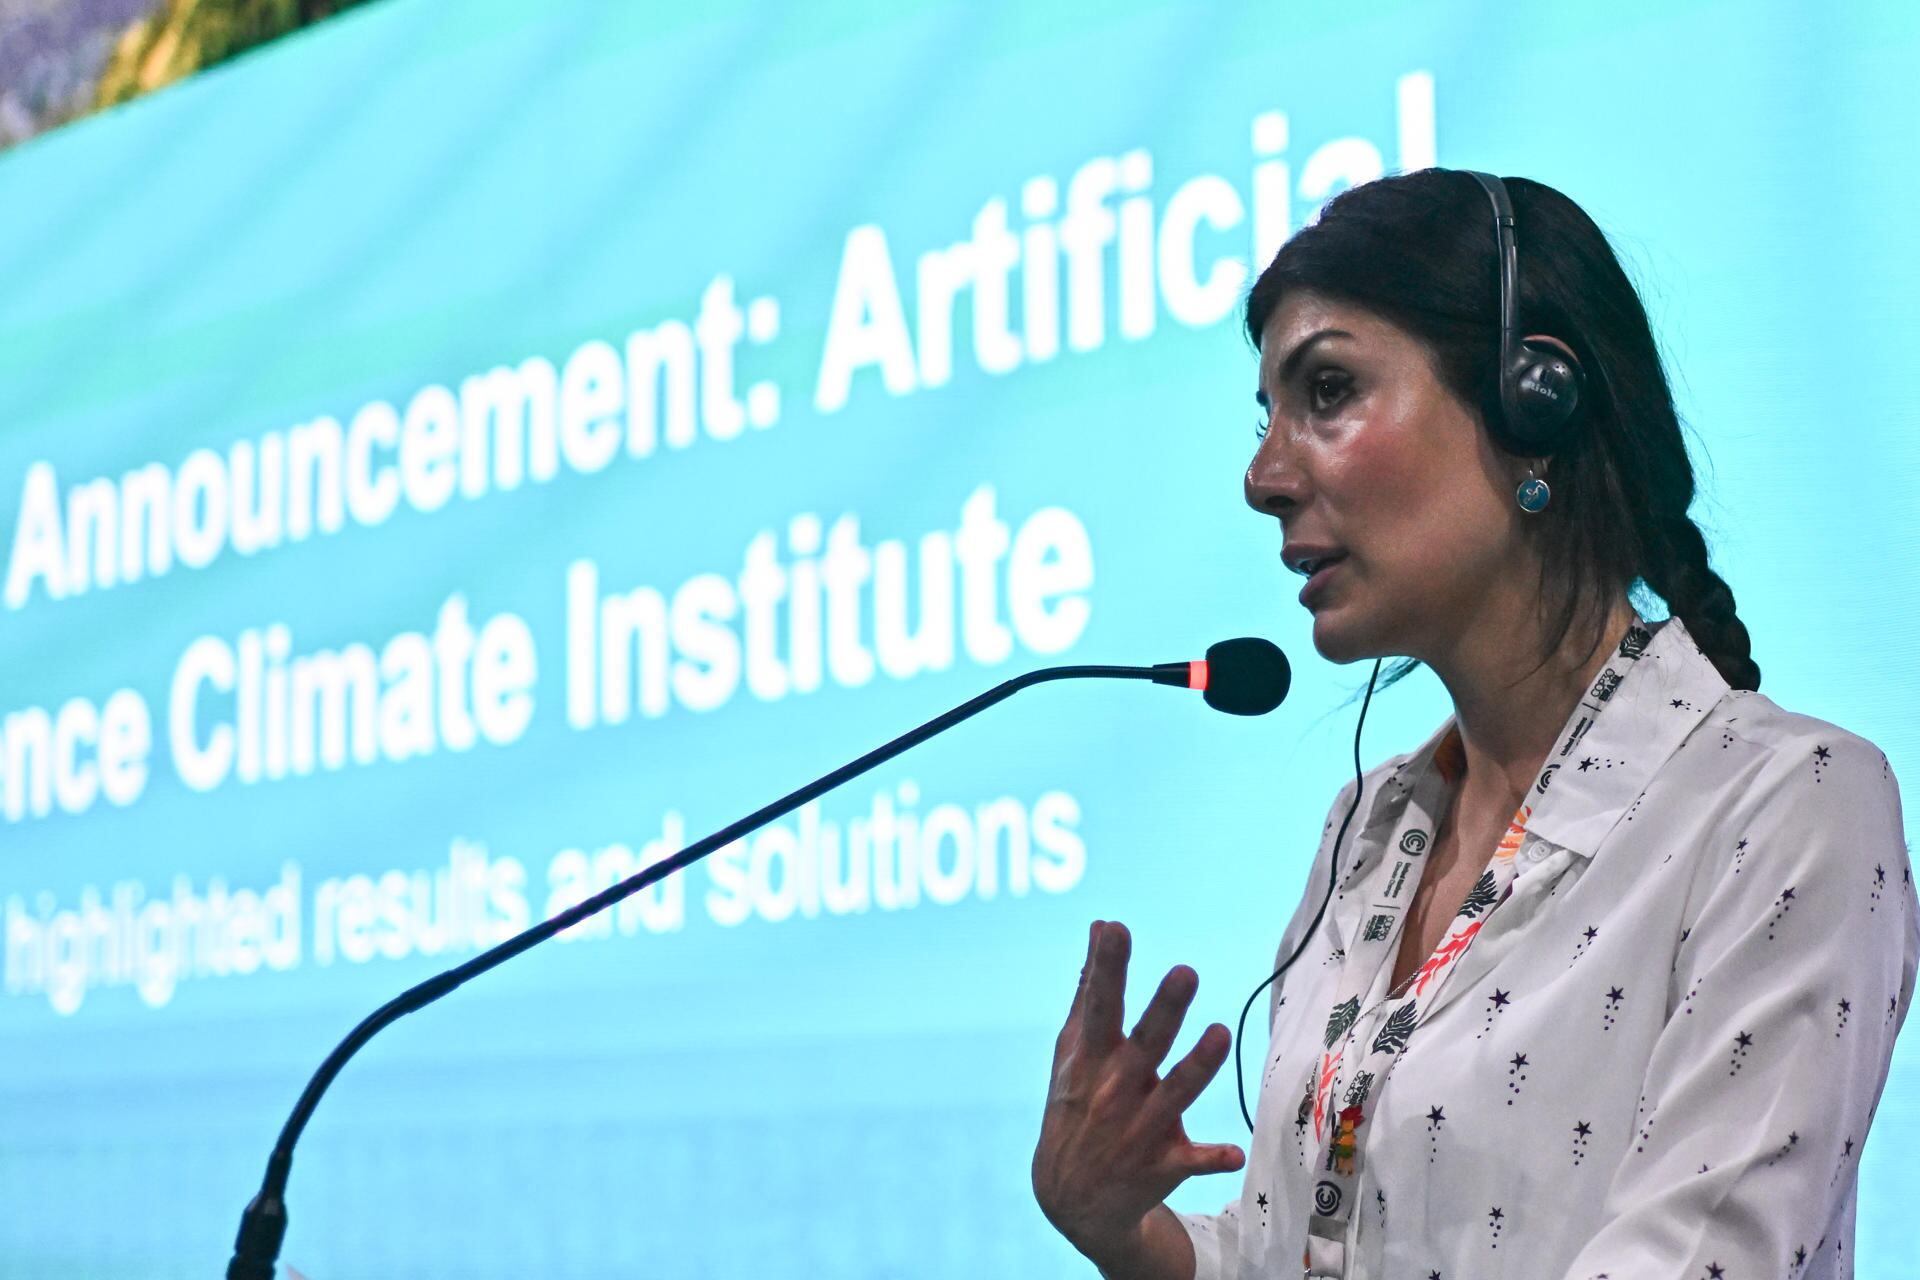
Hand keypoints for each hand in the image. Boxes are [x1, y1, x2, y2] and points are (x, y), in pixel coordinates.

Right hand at [1032, 920, 1245, 1266]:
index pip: (1100, 1006)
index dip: (1107, 968)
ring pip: (1175, 1095)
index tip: (1116, 929)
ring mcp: (1138, 1129)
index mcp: (1091, 1059)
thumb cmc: (1075, 1106)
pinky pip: (1191, 1160)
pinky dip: (1211, 1159)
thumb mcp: (1072, 1053)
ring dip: (1197, 1067)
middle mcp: (1114, 1090)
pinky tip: (1233, 1153)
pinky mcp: (1162, 1164)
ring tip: (1220, 1033)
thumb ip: (1089, 990)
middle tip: (1186, 972)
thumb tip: (1101, 927)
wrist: (1071, 1199)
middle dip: (1164, 1010)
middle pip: (1144, 1044)